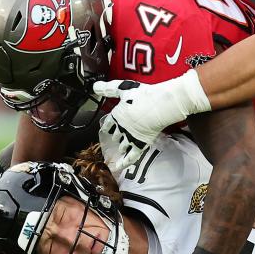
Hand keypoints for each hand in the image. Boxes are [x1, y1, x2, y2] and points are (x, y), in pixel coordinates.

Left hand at [93, 72, 210, 172]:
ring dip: (120, 148)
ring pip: (122, 145)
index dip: (107, 126)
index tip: (105, 129)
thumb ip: (109, 89)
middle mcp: (121, 128)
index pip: (108, 123)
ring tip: (119, 151)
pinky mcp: (139, 144)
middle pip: (115, 135)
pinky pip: (130, 156)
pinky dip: (124, 162)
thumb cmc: (144, 95)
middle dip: (114, 137)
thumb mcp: (124, 88)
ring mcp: (130, 137)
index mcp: (116, 115)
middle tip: (114, 139)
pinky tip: (119, 167)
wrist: (159, 105)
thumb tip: (95, 86)